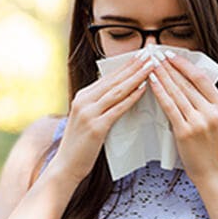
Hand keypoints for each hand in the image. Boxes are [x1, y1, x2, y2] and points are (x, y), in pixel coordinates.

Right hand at [51, 52, 155, 183]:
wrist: (66, 166)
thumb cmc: (81, 144)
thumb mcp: (87, 118)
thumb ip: (100, 104)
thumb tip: (119, 92)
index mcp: (83, 96)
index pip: (109, 77)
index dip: (126, 65)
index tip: (142, 55)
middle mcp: (84, 100)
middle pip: (114, 79)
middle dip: (134, 65)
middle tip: (150, 53)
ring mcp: (89, 113)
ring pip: (117, 90)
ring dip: (136, 77)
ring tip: (151, 66)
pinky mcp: (96, 127)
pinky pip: (117, 108)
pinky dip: (131, 97)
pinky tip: (143, 89)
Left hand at [148, 51, 217, 181]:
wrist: (215, 174)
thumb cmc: (214, 148)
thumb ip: (209, 104)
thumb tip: (191, 83)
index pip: (201, 78)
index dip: (184, 65)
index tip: (171, 55)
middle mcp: (212, 111)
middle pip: (187, 83)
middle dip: (169, 67)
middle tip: (155, 54)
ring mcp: (199, 121)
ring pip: (177, 92)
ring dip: (162, 76)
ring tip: (150, 65)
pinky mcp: (185, 132)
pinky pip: (169, 107)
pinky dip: (159, 93)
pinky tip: (151, 83)